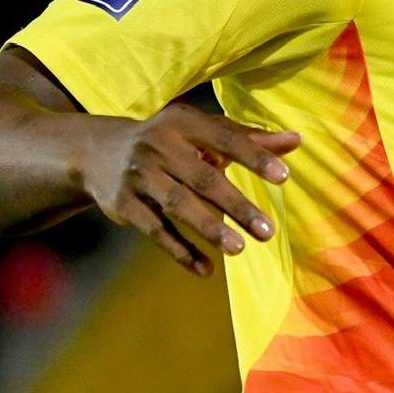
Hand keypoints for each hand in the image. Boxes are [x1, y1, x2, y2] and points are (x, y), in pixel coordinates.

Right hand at [76, 102, 297, 274]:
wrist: (97, 152)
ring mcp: (139, 176)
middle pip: (203, 179)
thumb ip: (249, 138)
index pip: (225, 139)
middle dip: (236, 205)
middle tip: (267, 231)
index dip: (254, 157)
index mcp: (184, 123)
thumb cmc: (170, 141)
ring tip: (239, 249)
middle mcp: (159, 147)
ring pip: (178, 205)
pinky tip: (205, 269)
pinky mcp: (123, 205)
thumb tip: (296, 141)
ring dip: (209, 229)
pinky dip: (180, 251)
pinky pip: (156, 231)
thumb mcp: (203, 132)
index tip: (284, 177)